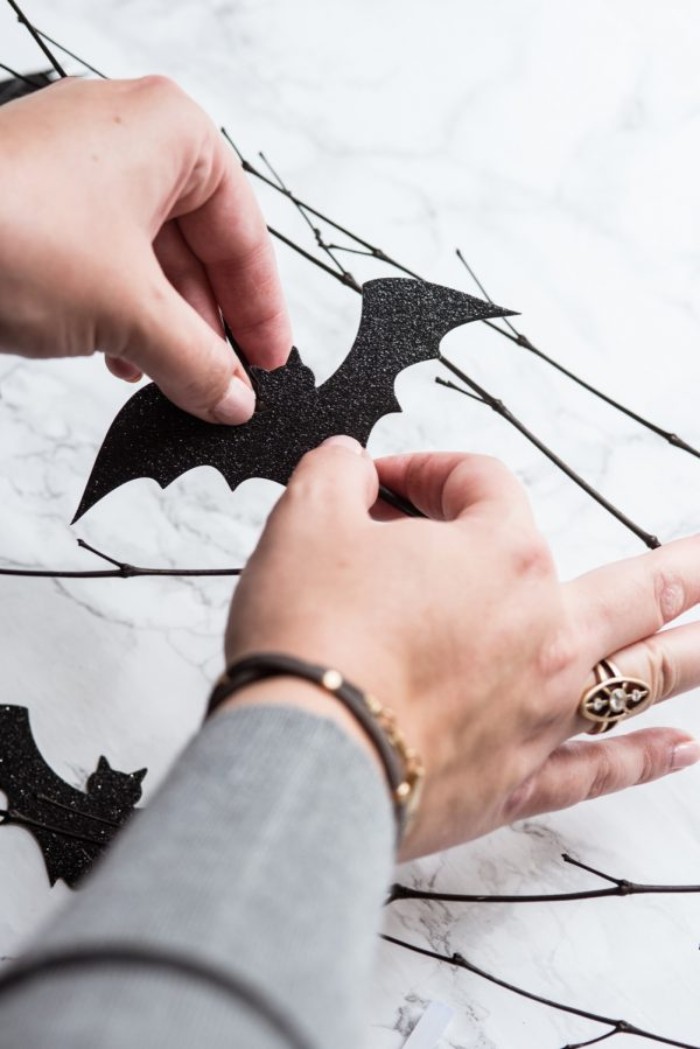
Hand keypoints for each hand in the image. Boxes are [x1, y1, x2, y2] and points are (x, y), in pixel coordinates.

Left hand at [0, 76, 290, 421]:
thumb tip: (231, 396)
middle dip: (210, 327)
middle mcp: (125, 138)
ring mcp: (76, 168)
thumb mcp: (131, 312)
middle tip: (224, 384)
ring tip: (173, 380)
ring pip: (149, 261)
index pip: (243, 233)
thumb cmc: (8, 231)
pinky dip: (119, 314)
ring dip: (165, 329)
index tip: (269, 361)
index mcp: (171, 133)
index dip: (262, 309)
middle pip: (198, 248)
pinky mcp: (36, 203)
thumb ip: (198, 362)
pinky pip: (102, 262)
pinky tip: (119, 357)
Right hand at [222, 438, 699, 858]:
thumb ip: (336, 474)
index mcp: (500, 558)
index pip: (483, 486)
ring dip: (693, 651)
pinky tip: (683, 748)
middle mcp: (542, 632)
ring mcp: (540, 711)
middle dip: (685, 565)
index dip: (429, 471)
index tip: (381, 485)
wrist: (305, 750)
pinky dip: (644, 759)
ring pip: (644, 674)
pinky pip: (599, 769)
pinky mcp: (515, 781)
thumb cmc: (311, 638)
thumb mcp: (305, 520)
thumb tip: (349, 467)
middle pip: (636, 585)